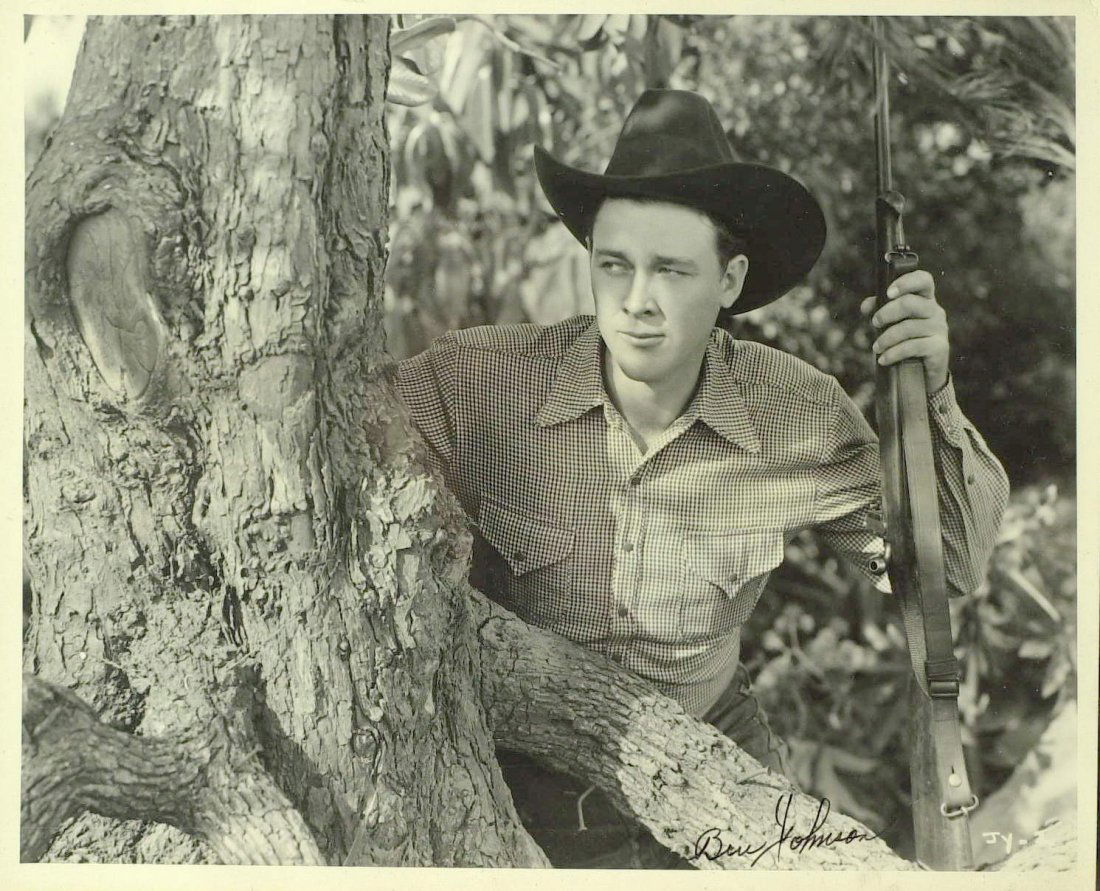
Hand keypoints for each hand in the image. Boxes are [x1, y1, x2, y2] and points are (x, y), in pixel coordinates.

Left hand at [860, 270, 949, 392]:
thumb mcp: (891, 324)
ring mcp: (940, 328)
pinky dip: (893, 353)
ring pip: (908, 327)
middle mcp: (935, 311)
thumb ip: (879, 310)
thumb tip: (866, 306)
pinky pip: (912, 347)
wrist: (923, 373)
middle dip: (886, 313)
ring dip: (886, 339)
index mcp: (925, 299)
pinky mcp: (939, 347)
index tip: (888, 293)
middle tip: (874, 323)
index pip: (923, 279)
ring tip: (876, 348)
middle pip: (910, 303)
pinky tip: (883, 360)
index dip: (906, 282)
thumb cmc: (905, 341)